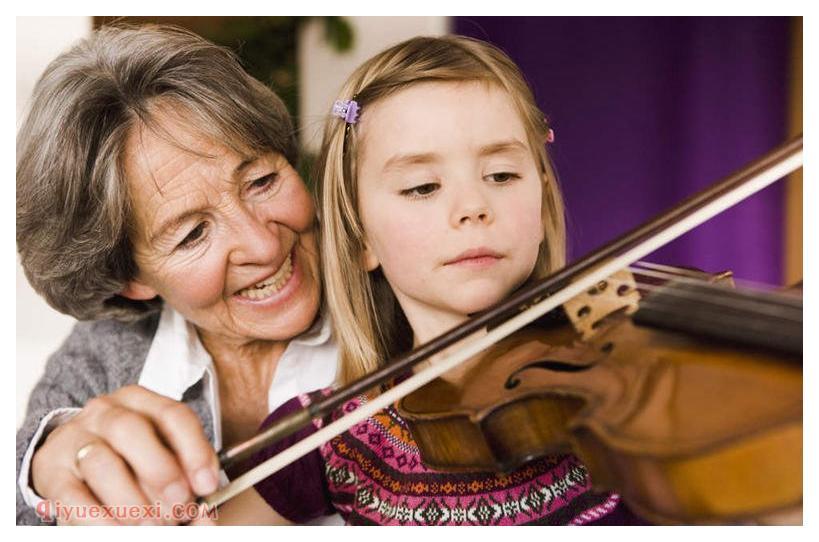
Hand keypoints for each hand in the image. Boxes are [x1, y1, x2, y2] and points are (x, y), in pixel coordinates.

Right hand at [31, 385, 219, 524]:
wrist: (71, 453)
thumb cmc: (128, 455)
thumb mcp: (160, 452)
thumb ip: (185, 473)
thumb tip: (206, 507)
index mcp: (139, 401)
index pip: (172, 415)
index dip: (195, 451)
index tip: (207, 485)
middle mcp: (105, 412)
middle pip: (131, 430)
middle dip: (160, 471)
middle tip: (178, 505)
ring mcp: (74, 438)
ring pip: (101, 462)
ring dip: (131, 500)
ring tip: (151, 525)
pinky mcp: (50, 470)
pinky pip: (73, 496)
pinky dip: (100, 519)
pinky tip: (121, 530)